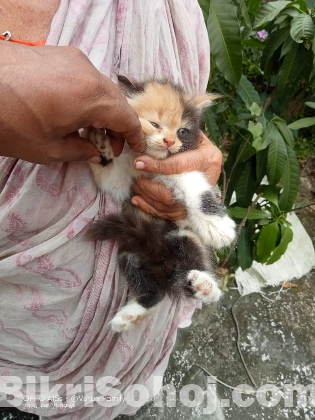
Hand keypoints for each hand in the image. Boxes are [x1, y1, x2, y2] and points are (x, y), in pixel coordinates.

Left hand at [0, 42, 143, 163]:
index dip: (135, 137)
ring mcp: (72, 59)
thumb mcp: (49, 149)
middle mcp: (87, 72)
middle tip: (109, 146)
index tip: (135, 149)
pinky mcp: (57, 53)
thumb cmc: (10, 123)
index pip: (126, 118)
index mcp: (91, 97)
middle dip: (117, 125)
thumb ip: (80, 151)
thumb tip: (95, 153)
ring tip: (90, 131)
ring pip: (101, 87)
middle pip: (116, 100)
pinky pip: (83, 76)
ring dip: (102, 110)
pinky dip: (87, 96)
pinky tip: (74, 111)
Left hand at [132, 133, 222, 219]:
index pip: (177, 166)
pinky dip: (150, 208)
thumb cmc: (200, 146)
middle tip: (136, 179)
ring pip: (167, 205)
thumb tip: (154, 135)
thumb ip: (179, 136)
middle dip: (149, 187)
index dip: (156, 166)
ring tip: (136, 186)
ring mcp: (198, 199)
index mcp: (208, 159)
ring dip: (147, 197)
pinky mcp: (190, 209)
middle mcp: (206, 181)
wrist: (212, 163)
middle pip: (171, 192)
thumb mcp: (195, 137)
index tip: (138, 163)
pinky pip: (167, 214)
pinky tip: (137, 200)